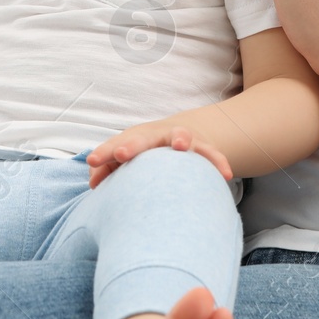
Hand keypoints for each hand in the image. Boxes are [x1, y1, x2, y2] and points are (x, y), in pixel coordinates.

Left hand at [86, 124, 233, 189]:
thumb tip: (95, 182)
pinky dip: (218, 161)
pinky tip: (225, 175)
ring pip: (182, 136)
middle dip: (133, 145)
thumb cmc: (145, 153)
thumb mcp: (126, 157)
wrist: (180, 138)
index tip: (93, 161)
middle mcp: (157, 136)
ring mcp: (181, 139)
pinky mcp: (203, 147)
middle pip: (144, 137)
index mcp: (136, 139)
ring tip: (180, 146)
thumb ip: (107, 168)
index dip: (105, 153)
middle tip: (121, 153)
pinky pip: (212, 154)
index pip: (116, 145)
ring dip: (180, 139)